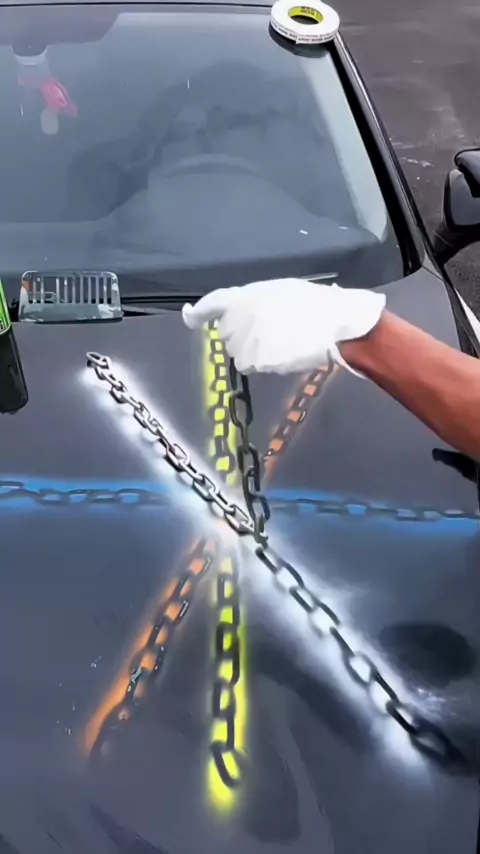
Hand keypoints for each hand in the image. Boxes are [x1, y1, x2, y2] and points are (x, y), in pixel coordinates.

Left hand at [182, 278, 385, 374]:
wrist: (332, 322)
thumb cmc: (314, 304)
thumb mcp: (280, 292)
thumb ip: (255, 304)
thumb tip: (248, 317)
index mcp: (244, 295)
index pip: (212, 303)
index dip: (198, 313)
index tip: (189, 317)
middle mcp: (237, 317)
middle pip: (226, 334)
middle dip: (241, 336)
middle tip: (270, 332)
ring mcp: (244, 340)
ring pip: (238, 354)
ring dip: (253, 352)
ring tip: (281, 343)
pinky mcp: (254, 360)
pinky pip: (252, 366)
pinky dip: (264, 364)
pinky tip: (283, 353)